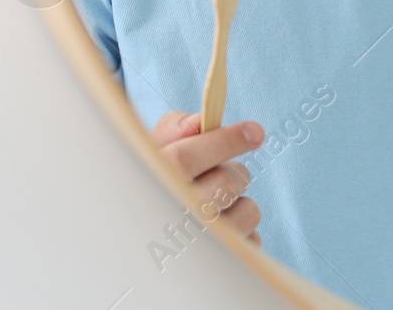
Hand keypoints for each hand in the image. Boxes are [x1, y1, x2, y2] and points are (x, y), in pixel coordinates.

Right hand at [149, 109, 264, 244]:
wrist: (137, 242)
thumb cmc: (153, 184)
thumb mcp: (151, 153)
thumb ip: (174, 129)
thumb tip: (199, 122)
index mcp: (147, 185)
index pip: (185, 158)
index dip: (225, 141)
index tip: (255, 131)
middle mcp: (165, 221)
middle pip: (225, 183)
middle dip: (235, 171)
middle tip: (223, 174)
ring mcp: (192, 250)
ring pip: (248, 211)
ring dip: (241, 201)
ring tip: (218, 206)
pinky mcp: (218, 269)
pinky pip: (253, 239)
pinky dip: (244, 230)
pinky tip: (221, 233)